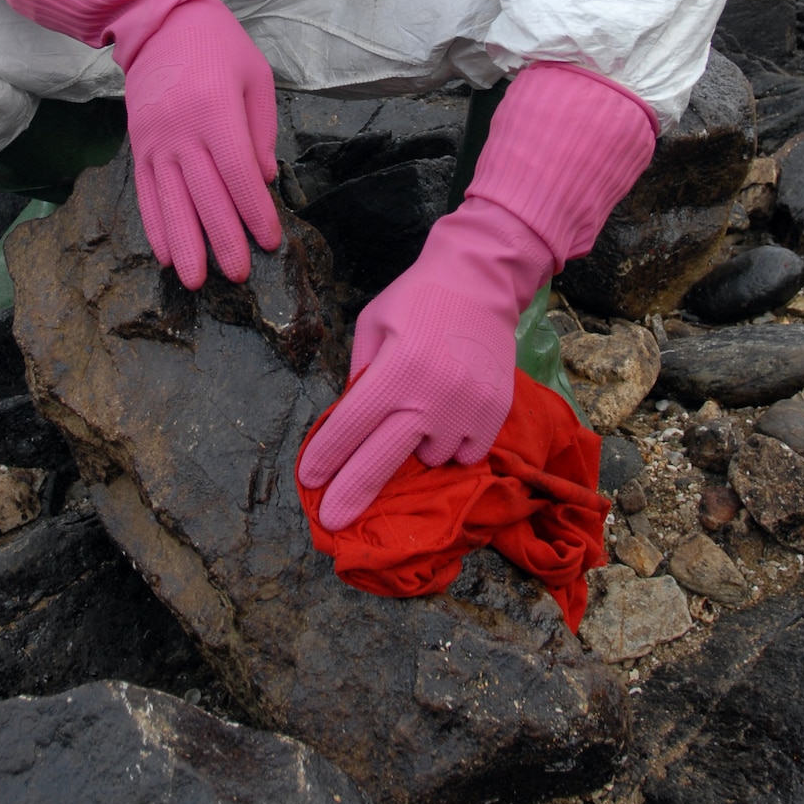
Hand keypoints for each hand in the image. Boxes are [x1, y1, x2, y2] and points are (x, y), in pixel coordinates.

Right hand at [124, 0, 280, 287]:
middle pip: (205, 197)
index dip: (255, 212)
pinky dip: (155, 226)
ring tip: (196, 281)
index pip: (238, 174)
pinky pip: (146, 193)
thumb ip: (262, 130)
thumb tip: (264, 180)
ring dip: (185, 245)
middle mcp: (182, 130)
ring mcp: (155, 141)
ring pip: (170, 202)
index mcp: (216, 111)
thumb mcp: (255, 77)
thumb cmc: (219, 47)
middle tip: (238, 275)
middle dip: (223, 240)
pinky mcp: (138, 146)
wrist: (160, 22)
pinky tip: (166, 254)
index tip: (269, 241)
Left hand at [298, 265, 516, 531]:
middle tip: (331, 521)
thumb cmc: (417, 299)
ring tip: (416, 419)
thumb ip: (359, 373)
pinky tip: (445, 420)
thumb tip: (349, 422)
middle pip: (382, 461)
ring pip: (430, 460)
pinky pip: (467, 454)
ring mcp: (467, 408)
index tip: (310, 481)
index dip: (326, 458)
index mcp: (395, 369)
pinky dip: (452, 446)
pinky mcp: (494, 413)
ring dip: (415, 450)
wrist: (481, 282)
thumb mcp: (372, 324)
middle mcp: (431, 395)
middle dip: (351, 494)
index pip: (350, 427)